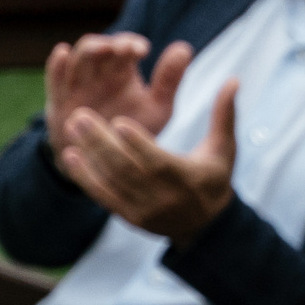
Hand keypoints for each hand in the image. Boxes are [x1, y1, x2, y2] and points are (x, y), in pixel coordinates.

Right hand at [45, 32, 189, 145]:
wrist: (104, 165)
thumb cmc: (133, 131)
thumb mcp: (157, 108)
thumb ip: (169, 80)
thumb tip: (185, 47)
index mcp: (122, 71)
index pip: (124, 46)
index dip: (131, 43)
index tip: (143, 50)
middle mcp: (98, 73)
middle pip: (100, 47)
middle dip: (111, 45)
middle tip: (126, 49)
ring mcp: (77, 85)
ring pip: (77, 58)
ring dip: (89, 51)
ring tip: (103, 48)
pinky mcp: (59, 101)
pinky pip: (54, 79)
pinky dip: (56, 64)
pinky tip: (62, 52)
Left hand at [55, 77, 238, 241]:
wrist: (206, 225)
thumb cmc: (214, 177)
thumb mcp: (224, 148)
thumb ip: (224, 115)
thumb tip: (233, 79)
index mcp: (188, 179)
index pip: (159, 163)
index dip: (138, 144)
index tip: (118, 121)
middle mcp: (164, 198)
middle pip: (127, 171)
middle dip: (102, 143)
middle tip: (80, 116)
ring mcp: (145, 211)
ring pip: (111, 182)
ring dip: (89, 155)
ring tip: (72, 126)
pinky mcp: (130, 218)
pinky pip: (103, 197)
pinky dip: (85, 177)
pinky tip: (71, 155)